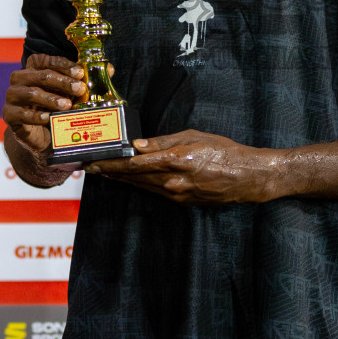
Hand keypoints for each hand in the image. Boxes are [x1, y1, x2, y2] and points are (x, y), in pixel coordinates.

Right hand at [2, 53, 90, 157]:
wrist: (42, 134)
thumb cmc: (57, 107)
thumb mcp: (72, 92)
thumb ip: (87, 80)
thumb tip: (109, 69)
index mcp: (33, 67)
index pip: (47, 60)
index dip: (64, 66)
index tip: (80, 73)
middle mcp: (19, 78)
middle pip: (40, 76)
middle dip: (62, 82)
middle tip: (80, 90)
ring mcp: (12, 96)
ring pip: (30, 93)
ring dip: (51, 99)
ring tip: (67, 106)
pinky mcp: (9, 115)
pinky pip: (21, 113)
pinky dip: (36, 115)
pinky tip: (49, 118)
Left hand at [85, 129, 282, 204]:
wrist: (248, 178)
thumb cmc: (225, 152)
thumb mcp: (195, 137)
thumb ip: (164, 142)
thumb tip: (139, 145)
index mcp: (177, 161)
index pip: (135, 163)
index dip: (112, 163)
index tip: (95, 161)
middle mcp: (174, 181)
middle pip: (134, 177)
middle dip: (110, 172)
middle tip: (89, 167)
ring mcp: (177, 194)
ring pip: (142, 186)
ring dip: (121, 180)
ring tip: (102, 173)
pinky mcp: (182, 202)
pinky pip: (155, 192)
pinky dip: (139, 185)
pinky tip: (128, 180)